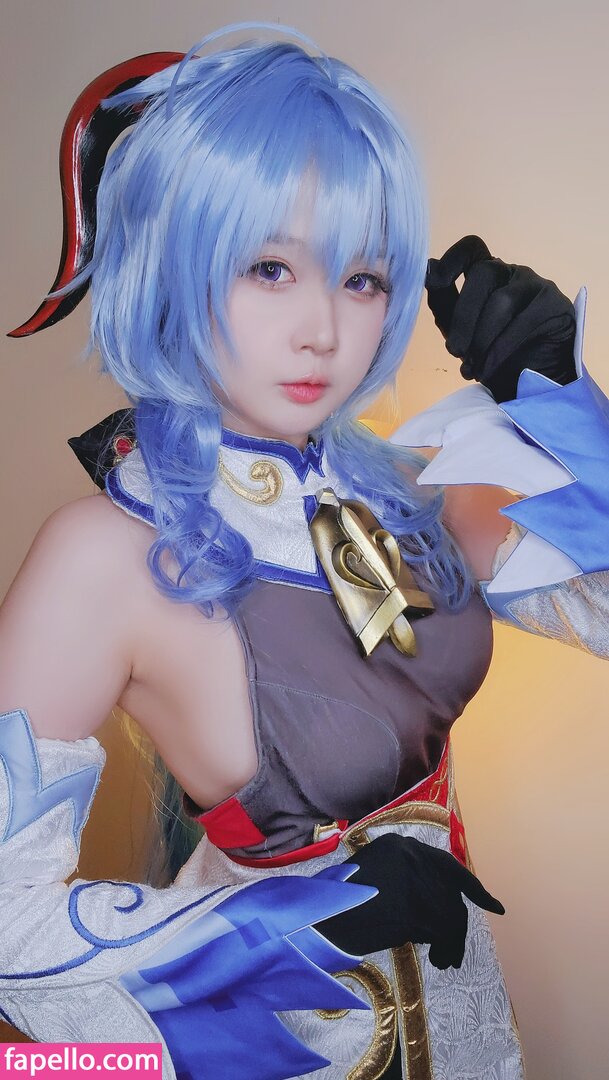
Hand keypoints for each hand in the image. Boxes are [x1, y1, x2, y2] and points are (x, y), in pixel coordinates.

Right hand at [316, 833, 503, 968]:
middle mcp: (408, 854)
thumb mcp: (371, 878)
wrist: (311, 922)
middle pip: (451, 892)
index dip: (472, 888)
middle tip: (453, 952)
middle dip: (457, 924)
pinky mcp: (411, 908)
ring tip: (445, 961)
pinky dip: (448, 948)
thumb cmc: (335, 906)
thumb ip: (402, 879)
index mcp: (396, 845)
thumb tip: (438, 902)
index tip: (493, 905)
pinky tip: (440, 961)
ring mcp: (411, 879)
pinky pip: (444, 930)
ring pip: (451, 913)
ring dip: (453, 941)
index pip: (446, 864)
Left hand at [425, 235, 576, 401]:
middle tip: (454, 351)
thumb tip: (429, 268)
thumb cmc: (494, 353)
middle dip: (463, 316)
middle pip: (484, 273)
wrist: (532, 382)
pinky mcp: (555, 306)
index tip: (435, 281)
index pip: (471, 248)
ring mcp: (537, 285)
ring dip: (481, 339)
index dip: (452, 260)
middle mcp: (512, 273)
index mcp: (488, 274)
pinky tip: (489, 369)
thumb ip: (445, 303)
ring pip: (502, 301)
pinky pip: (524, 322)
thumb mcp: (460, 331)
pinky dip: (500, 350)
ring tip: (472, 368)